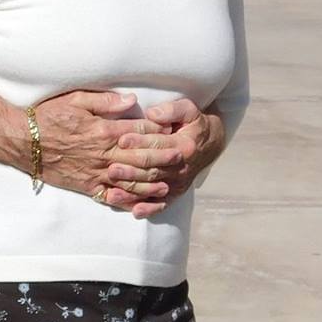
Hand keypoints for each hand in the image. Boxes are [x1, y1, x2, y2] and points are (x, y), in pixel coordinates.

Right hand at [33, 89, 164, 209]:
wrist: (23, 141)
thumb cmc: (48, 117)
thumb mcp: (76, 99)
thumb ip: (105, 101)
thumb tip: (132, 100)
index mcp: (103, 130)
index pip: (139, 131)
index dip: (159, 131)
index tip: (176, 130)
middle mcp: (103, 154)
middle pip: (141, 157)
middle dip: (164, 157)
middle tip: (184, 156)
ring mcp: (95, 173)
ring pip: (131, 180)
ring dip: (153, 181)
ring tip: (171, 181)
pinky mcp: (86, 186)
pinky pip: (112, 196)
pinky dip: (129, 201)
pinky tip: (143, 203)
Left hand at [99, 99, 225, 218]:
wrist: (210, 144)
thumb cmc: (193, 124)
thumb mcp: (188, 110)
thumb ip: (171, 110)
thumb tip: (152, 114)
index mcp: (183, 146)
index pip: (158, 145)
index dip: (139, 142)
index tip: (121, 140)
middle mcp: (181, 167)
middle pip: (152, 170)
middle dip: (130, 170)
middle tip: (111, 169)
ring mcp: (178, 183)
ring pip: (152, 188)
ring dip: (132, 192)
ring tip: (112, 192)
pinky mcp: (175, 193)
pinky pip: (161, 204)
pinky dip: (148, 209)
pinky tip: (134, 212)